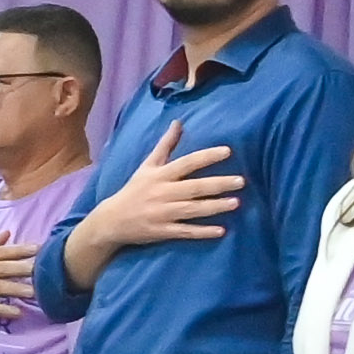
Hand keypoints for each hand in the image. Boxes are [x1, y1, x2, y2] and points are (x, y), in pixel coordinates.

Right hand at [76, 136, 242, 259]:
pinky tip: (221, 231)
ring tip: (236, 203)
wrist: (111, 220)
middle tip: (241, 181)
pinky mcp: (162, 232)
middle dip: (218, 184)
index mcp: (160, 175)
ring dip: (214, 207)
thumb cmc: (134, 190)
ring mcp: (162, 214)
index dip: (207, 157)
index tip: (228, 151)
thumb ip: (165, 145)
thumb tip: (179, 122)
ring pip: (192, 209)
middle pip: (194, 187)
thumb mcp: (147, 166)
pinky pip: (186, 231)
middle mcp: (162, 193)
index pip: (187, 162)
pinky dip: (202, 232)